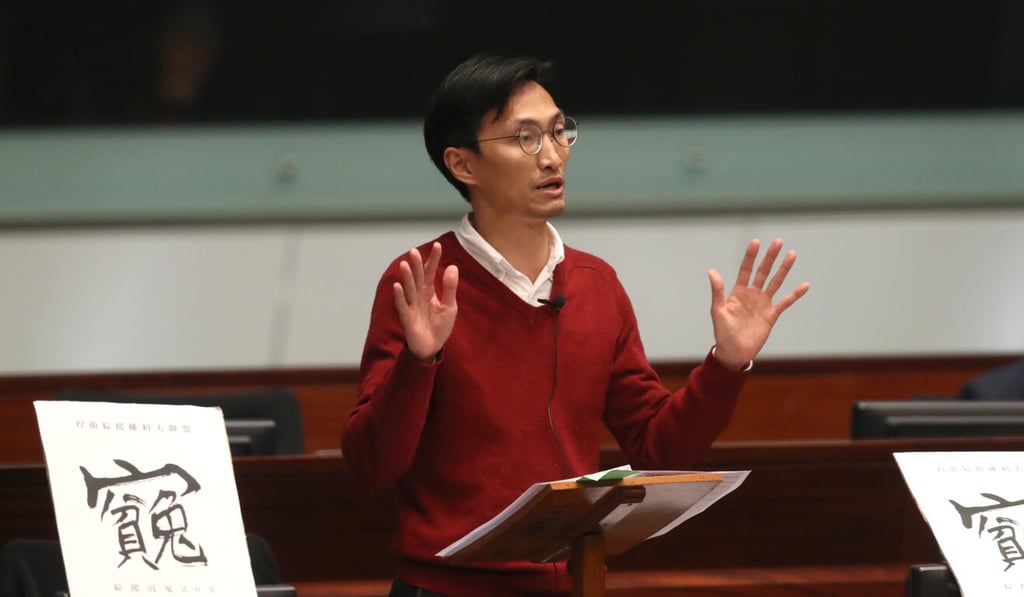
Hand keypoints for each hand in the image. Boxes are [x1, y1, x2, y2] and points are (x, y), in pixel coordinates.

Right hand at [393, 242, 458, 361]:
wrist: (431, 348)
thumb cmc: (439, 327)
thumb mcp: (450, 307)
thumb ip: (450, 288)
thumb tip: (452, 266)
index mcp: (429, 292)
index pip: (430, 272)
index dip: (433, 260)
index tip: (438, 245)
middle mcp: (418, 296)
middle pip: (417, 278)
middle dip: (416, 265)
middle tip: (413, 251)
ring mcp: (411, 306)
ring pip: (409, 289)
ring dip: (406, 278)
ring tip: (404, 264)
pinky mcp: (407, 319)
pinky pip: (402, 306)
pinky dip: (399, 297)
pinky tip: (397, 286)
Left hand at [708, 238, 808, 369]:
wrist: (734, 352)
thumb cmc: (722, 332)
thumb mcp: (718, 311)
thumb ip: (718, 291)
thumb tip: (712, 271)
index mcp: (738, 292)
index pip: (746, 269)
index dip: (750, 256)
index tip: (756, 242)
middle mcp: (752, 294)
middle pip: (763, 271)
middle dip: (770, 257)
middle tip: (778, 241)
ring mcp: (763, 303)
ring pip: (775, 282)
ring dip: (784, 269)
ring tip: (792, 254)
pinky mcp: (772, 315)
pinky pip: (785, 302)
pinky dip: (795, 294)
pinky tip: (804, 285)